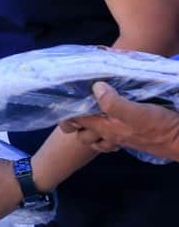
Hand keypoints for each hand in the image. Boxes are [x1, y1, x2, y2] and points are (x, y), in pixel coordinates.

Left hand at [59, 82, 178, 160]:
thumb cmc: (159, 127)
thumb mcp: (136, 113)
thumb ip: (114, 103)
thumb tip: (95, 88)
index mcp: (105, 128)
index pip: (76, 121)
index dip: (67, 111)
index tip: (67, 97)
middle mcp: (109, 134)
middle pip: (82, 132)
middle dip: (76, 122)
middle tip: (78, 104)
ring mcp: (120, 137)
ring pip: (95, 137)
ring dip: (90, 127)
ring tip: (92, 111)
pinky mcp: (131, 136)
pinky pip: (110, 138)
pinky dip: (106, 131)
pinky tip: (111, 120)